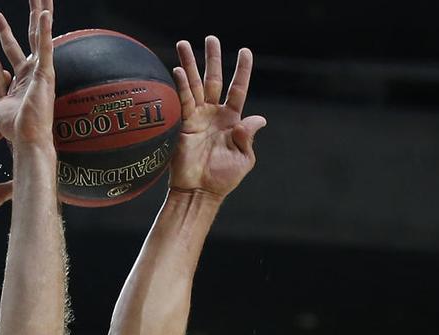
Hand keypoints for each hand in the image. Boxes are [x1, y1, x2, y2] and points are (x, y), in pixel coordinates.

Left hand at [0, 0, 54, 146]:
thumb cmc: (16, 129)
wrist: (28, 142)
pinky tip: (45, 14)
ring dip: (41, 14)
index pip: (12, 48)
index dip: (4, 32)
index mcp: (23, 78)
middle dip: (32, 14)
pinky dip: (46, 32)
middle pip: (32, 36)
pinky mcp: (44, 76)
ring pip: (40, 36)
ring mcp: (41, 72)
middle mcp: (34, 71)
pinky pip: (44, 49)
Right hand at [169, 36, 266, 198]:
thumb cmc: (223, 179)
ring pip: (195, 85)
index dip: (242, 70)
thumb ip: (248, 137)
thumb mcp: (244, 159)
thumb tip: (258, 119)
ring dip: (190, 64)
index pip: (238, 89)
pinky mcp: (184, 125)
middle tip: (210, 39)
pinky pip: (183, 101)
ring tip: (184, 44)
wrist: (200, 192)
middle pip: (213, 80)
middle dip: (212, 59)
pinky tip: (180, 71)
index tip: (245, 51)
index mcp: (232, 120)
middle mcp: (214, 114)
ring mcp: (198, 118)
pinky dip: (182, 86)